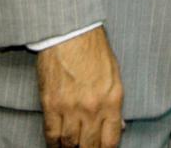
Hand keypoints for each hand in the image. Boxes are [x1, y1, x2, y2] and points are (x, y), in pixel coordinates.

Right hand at [36, 26, 124, 146]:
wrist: (71, 34)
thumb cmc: (94, 50)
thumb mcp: (115, 75)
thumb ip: (115, 103)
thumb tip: (119, 125)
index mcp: (113, 99)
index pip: (111, 139)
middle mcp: (93, 108)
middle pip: (90, 145)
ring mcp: (71, 108)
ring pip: (69, 143)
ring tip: (72, 147)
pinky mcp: (51, 105)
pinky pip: (51, 134)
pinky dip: (53, 143)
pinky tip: (56, 144)